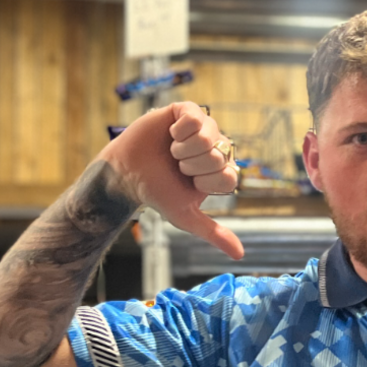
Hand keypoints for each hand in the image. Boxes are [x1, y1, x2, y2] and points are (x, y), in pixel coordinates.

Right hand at [100, 102, 244, 259]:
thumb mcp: (185, 216)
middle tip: (177, 166)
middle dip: (191, 166)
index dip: (204, 181)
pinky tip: (171, 134)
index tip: (189, 182)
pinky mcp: (187, 111)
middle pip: (217, 156)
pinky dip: (179, 130)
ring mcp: (204, 127)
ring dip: (183, 149)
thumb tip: (239, 256)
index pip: (229, 176)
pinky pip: (195, 117)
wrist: (127, 174)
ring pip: (206, 137)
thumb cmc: (157, 192)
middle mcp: (217, 147)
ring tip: (173, 152)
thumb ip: (214, 232)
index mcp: (221, 171)